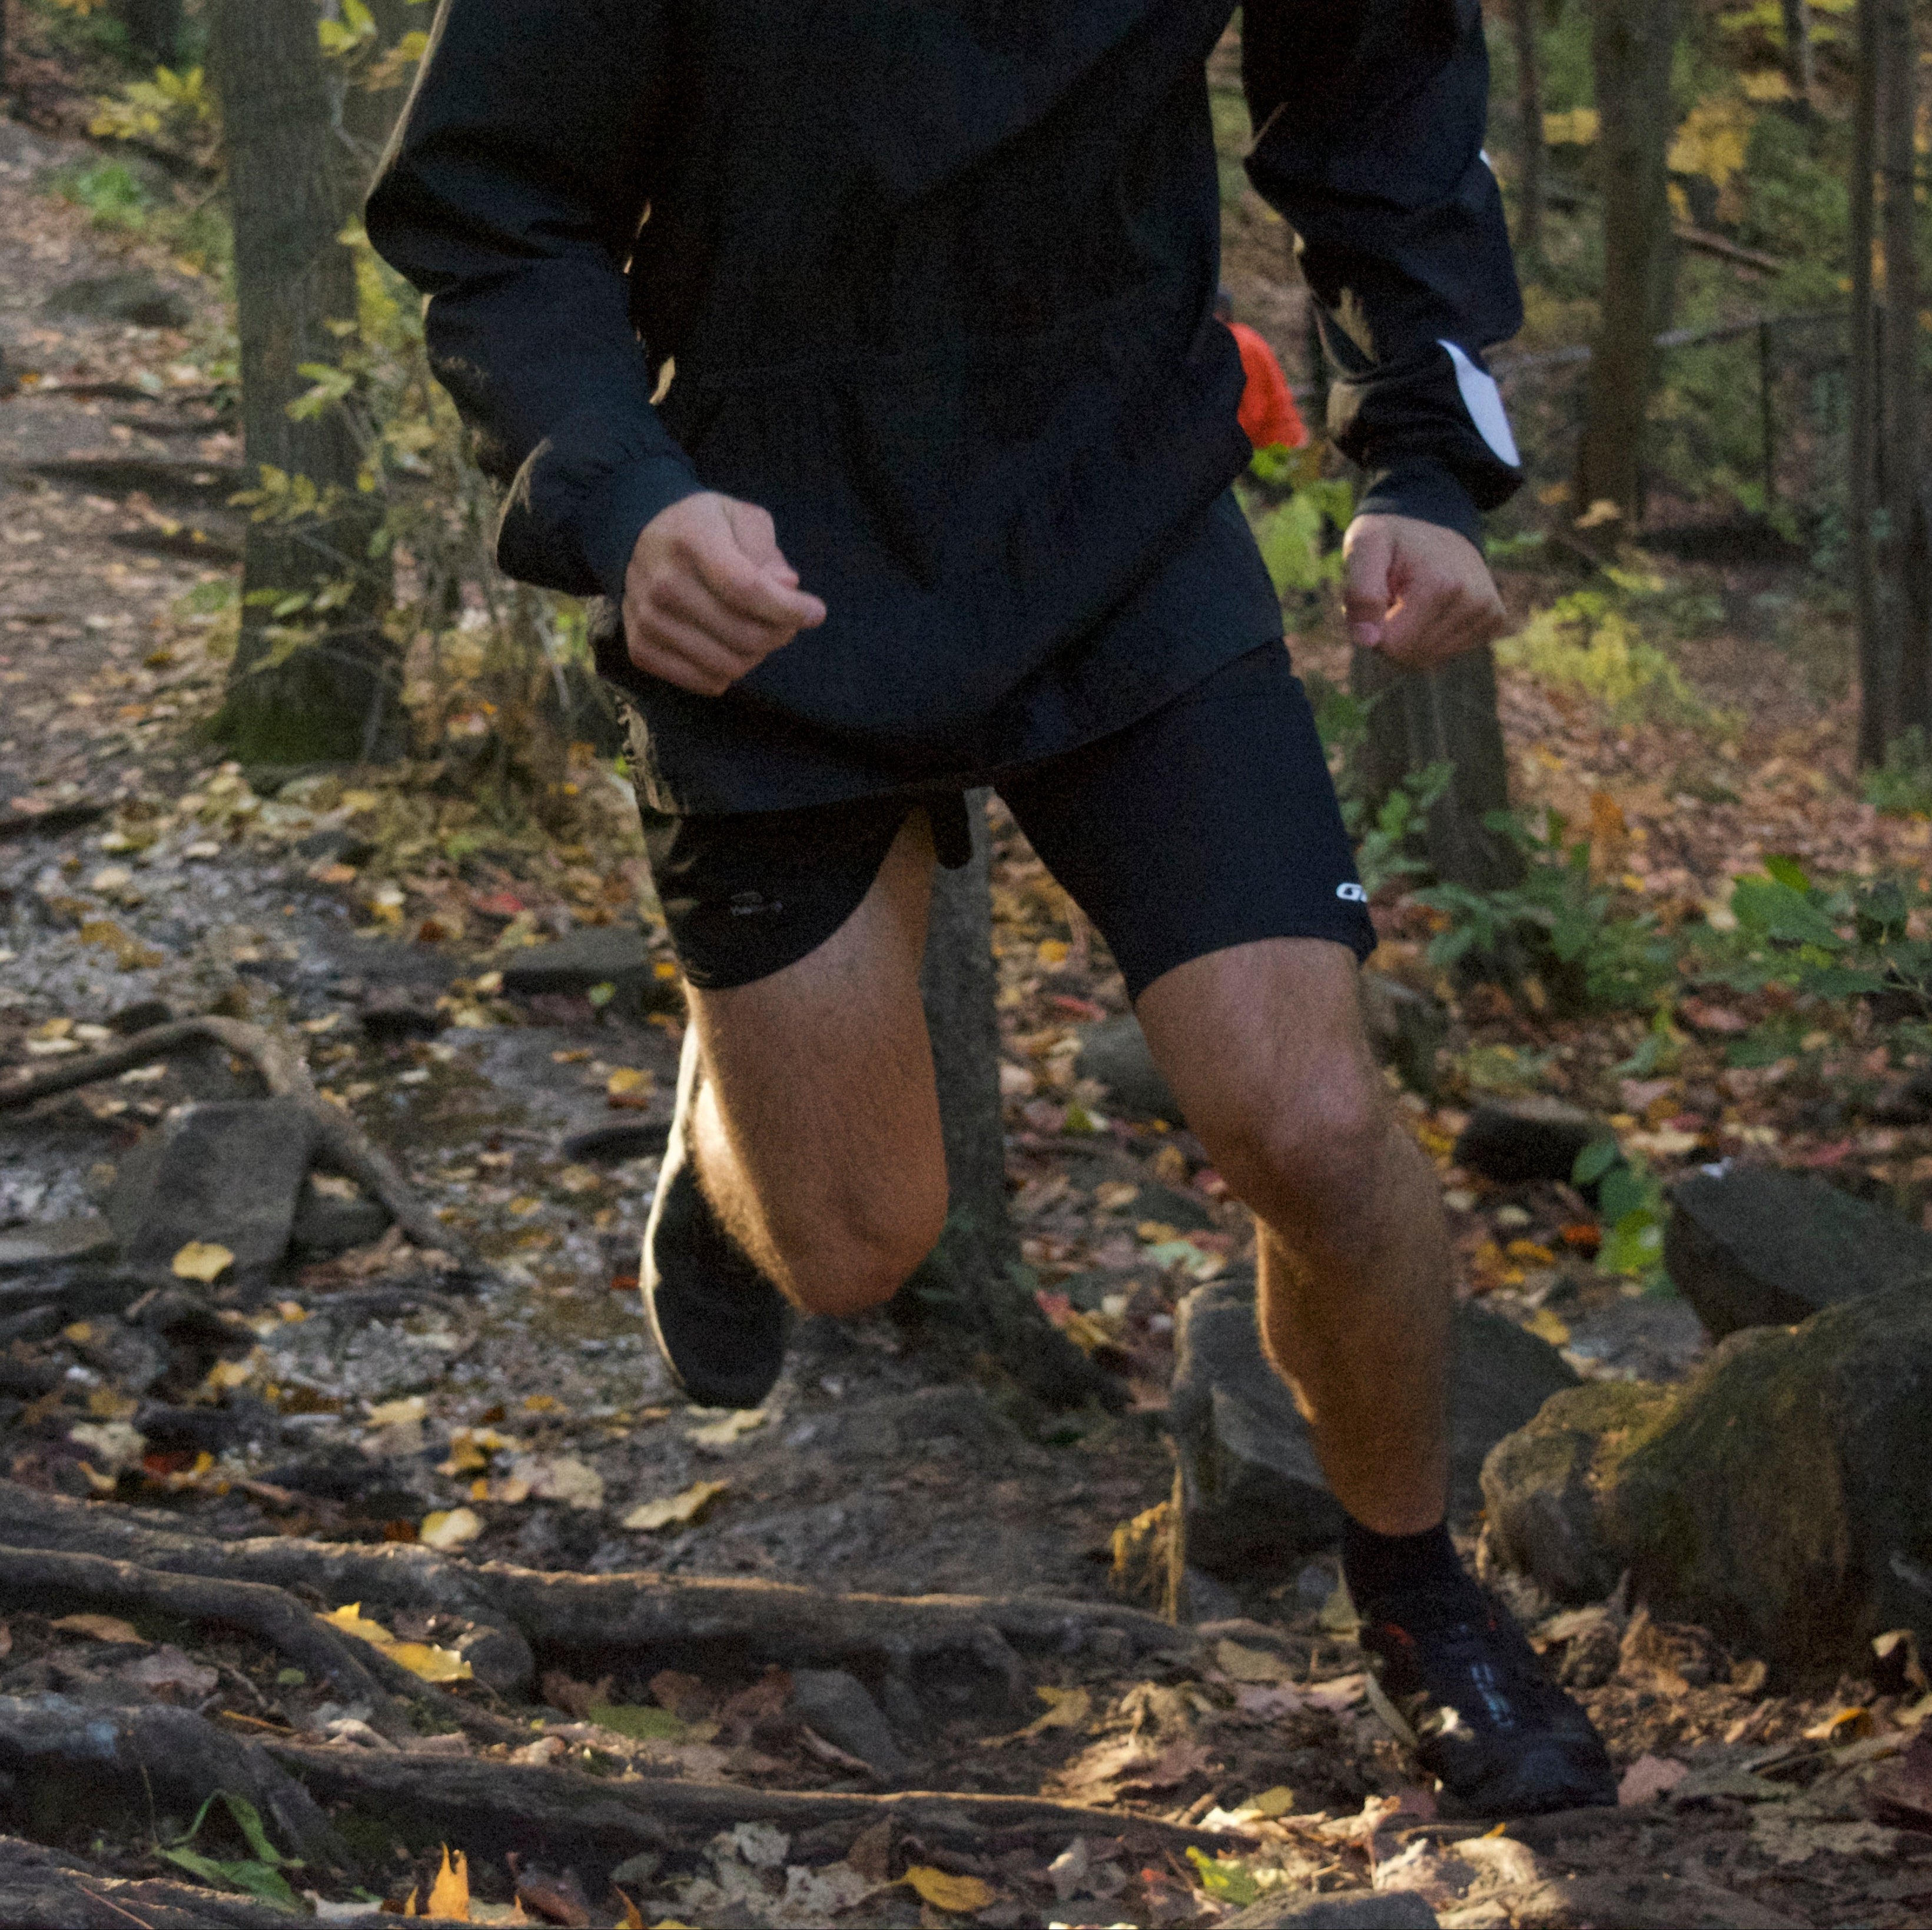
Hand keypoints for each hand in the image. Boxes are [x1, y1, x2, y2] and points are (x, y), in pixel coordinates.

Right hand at [623, 492, 825, 695]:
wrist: (640, 541)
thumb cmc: (705, 530)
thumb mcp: (741, 518)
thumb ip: (767, 551)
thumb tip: (786, 587)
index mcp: (691, 540)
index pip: (746, 589)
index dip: (788, 609)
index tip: (815, 612)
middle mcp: (662, 583)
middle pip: (744, 635)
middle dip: (780, 633)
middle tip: (786, 622)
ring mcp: (647, 619)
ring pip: (729, 665)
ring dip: (756, 655)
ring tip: (757, 631)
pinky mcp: (641, 648)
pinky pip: (705, 682)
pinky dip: (728, 672)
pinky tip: (728, 646)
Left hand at [1342, 514, 1505, 669]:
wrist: (1435, 521)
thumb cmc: (1392, 537)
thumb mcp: (1364, 547)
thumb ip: (1360, 592)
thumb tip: (1367, 641)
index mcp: (1441, 586)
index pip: (1392, 646)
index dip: (1372, 628)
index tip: (1377, 597)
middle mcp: (1474, 603)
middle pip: (1410, 657)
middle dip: (1389, 635)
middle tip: (1391, 596)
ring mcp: (1488, 613)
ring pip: (1427, 660)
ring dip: (1408, 637)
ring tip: (1411, 599)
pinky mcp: (1494, 620)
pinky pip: (1446, 653)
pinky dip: (1430, 637)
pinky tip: (1431, 607)